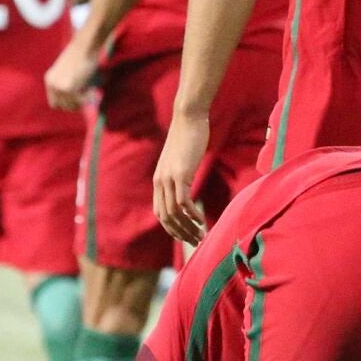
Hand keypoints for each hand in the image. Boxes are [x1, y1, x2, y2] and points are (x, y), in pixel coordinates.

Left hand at [44, 43, 100, 111]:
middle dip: (74, 106)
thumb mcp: (68, 70)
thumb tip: (77, 100)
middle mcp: (52, 84)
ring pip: (71, 105)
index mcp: (49, 80)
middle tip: (85, 101)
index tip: (77, 103)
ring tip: (90, 94)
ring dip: (81, 102)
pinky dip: (87, 99)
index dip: (66, 105)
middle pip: (62, 106)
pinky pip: (79, 100)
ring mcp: (59, 87)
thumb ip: (67, 83)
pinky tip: (92, 92)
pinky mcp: (69, 87)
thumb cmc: (81, 54)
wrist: (85, 45)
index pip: (54, 103)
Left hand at [153, 115, 209, 244]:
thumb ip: (181, 173)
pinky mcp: (180, 174)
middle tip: (196, 242)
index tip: (186, 235)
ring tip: (201, 235)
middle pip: (166, 217)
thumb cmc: (188, 136)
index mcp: (159, 180)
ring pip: (174, 213)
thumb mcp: (181, 159)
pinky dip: (191, 214)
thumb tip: (187, 182)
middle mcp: (160, 182)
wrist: (188, 117)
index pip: (161, 212)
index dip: (172, 228)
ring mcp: (169, 178)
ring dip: (188, 227)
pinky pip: (183, 202)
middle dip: (181, 233)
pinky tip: (201, 221)